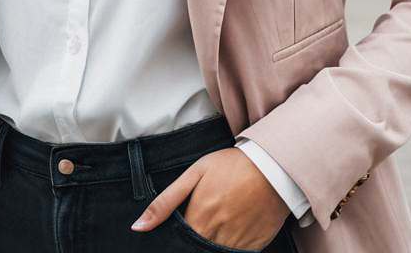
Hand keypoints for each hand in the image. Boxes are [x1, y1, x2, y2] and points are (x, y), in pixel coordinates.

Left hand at [131, 147, 290, 249]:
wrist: (272, 165)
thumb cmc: (232, 165)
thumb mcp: (195, 173)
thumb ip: (165, 201)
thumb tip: (138, 226)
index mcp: (198, 219)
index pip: (178, 243)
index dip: (175, 241)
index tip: (178, 235)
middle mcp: (215, 236)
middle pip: (195, 250)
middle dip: (192, 244)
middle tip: (201, 224)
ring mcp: (235, 244)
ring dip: (210, 245)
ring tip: (214, 227)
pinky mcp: (254, 247)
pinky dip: (229, 248)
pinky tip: (230, 233)